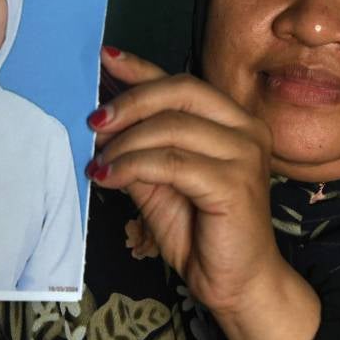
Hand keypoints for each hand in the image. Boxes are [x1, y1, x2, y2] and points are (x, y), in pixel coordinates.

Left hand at [89, 48, 319, 339]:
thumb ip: (139, 149)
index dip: (141, 68)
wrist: (236, 282)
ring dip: (126, 142)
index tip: (105, 57)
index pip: (181, 83)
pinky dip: (134, 166)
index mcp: (231, 121)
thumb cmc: (201, 231)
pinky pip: (172, 162)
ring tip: (99, 162)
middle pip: (180, 91)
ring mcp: (245, 154)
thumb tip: (101, 121)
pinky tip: (110, 177)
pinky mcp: (235, 183)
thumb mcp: (160, 182)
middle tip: (94, 121)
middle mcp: (245, 128)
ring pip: (172, 127)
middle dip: (130, 102)